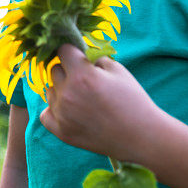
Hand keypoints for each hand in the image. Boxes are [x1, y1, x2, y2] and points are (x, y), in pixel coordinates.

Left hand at [39, 44, 164, 161]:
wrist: (142, 137)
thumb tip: (79, 52)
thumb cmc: (132, 100)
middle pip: (54, 70)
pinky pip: (45, 113)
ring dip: (61, 89)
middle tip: (85, 80)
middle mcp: (68, 94)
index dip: (72, 52)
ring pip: (50, 90)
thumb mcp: (118, 69)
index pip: (62, 50)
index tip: (80, 57)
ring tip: (82, 98)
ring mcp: (62, 114)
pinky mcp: (62, 132)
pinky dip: (54, 110)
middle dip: (67, 70)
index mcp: (82, 75)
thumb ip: (94, 57)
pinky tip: (69, 110)